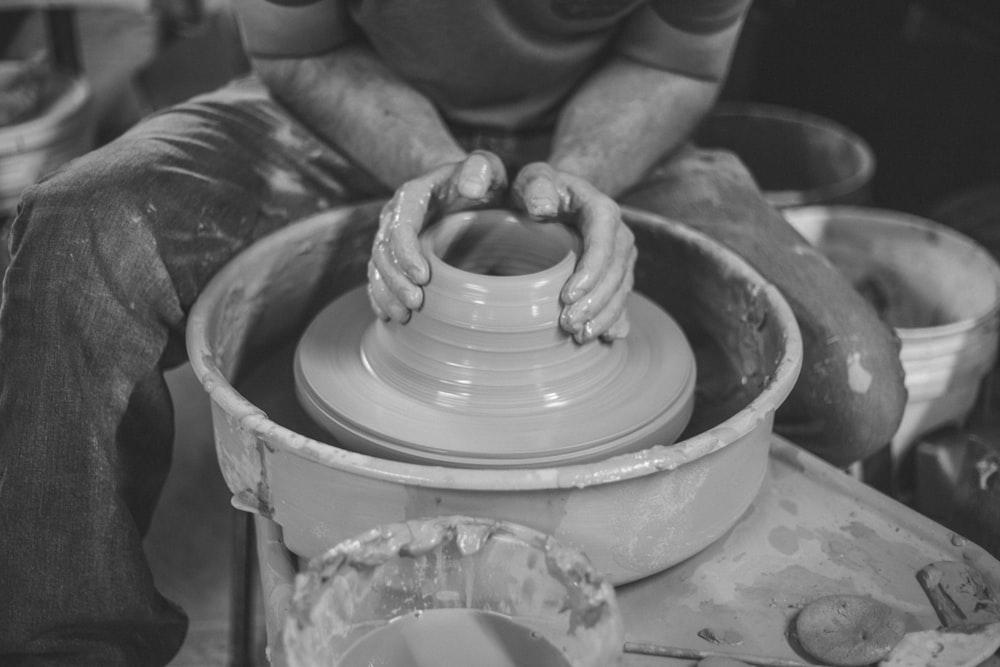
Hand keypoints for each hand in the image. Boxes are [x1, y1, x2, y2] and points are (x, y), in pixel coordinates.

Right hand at [367, 151, 506, 322]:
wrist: (467, 187)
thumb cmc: (480, 179)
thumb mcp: (486, 167)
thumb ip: (482, 168)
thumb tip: (471, 188)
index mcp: (413, 195)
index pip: (400, 224)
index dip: (406, 252)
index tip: (423, 277)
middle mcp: (395, 216)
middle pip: (383, 250)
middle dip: (395, 280)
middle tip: (415, 304)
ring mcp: (392, 238)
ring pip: (377, 267)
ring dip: (386, 294)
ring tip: (404, 317)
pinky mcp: (395, 256)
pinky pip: (378, 278)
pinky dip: (381, 298)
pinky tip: (390, 316)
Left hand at [511, 162, 635, 342]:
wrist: (556, 198)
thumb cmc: (540, 190)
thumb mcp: (534, 180)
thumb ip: (536, 187)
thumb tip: (542, 208)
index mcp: (601, 209)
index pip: (603, 240)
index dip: (590, 271)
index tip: (567, 296)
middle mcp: (619, 234)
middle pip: (615, 271)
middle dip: (595, 302)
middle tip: (568, 325)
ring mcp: (621, 256)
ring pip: (621, 289)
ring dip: (604, 316)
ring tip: (581, 336)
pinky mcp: (618, 274)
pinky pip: (622, 299)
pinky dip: (615, 319)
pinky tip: (607, 337)